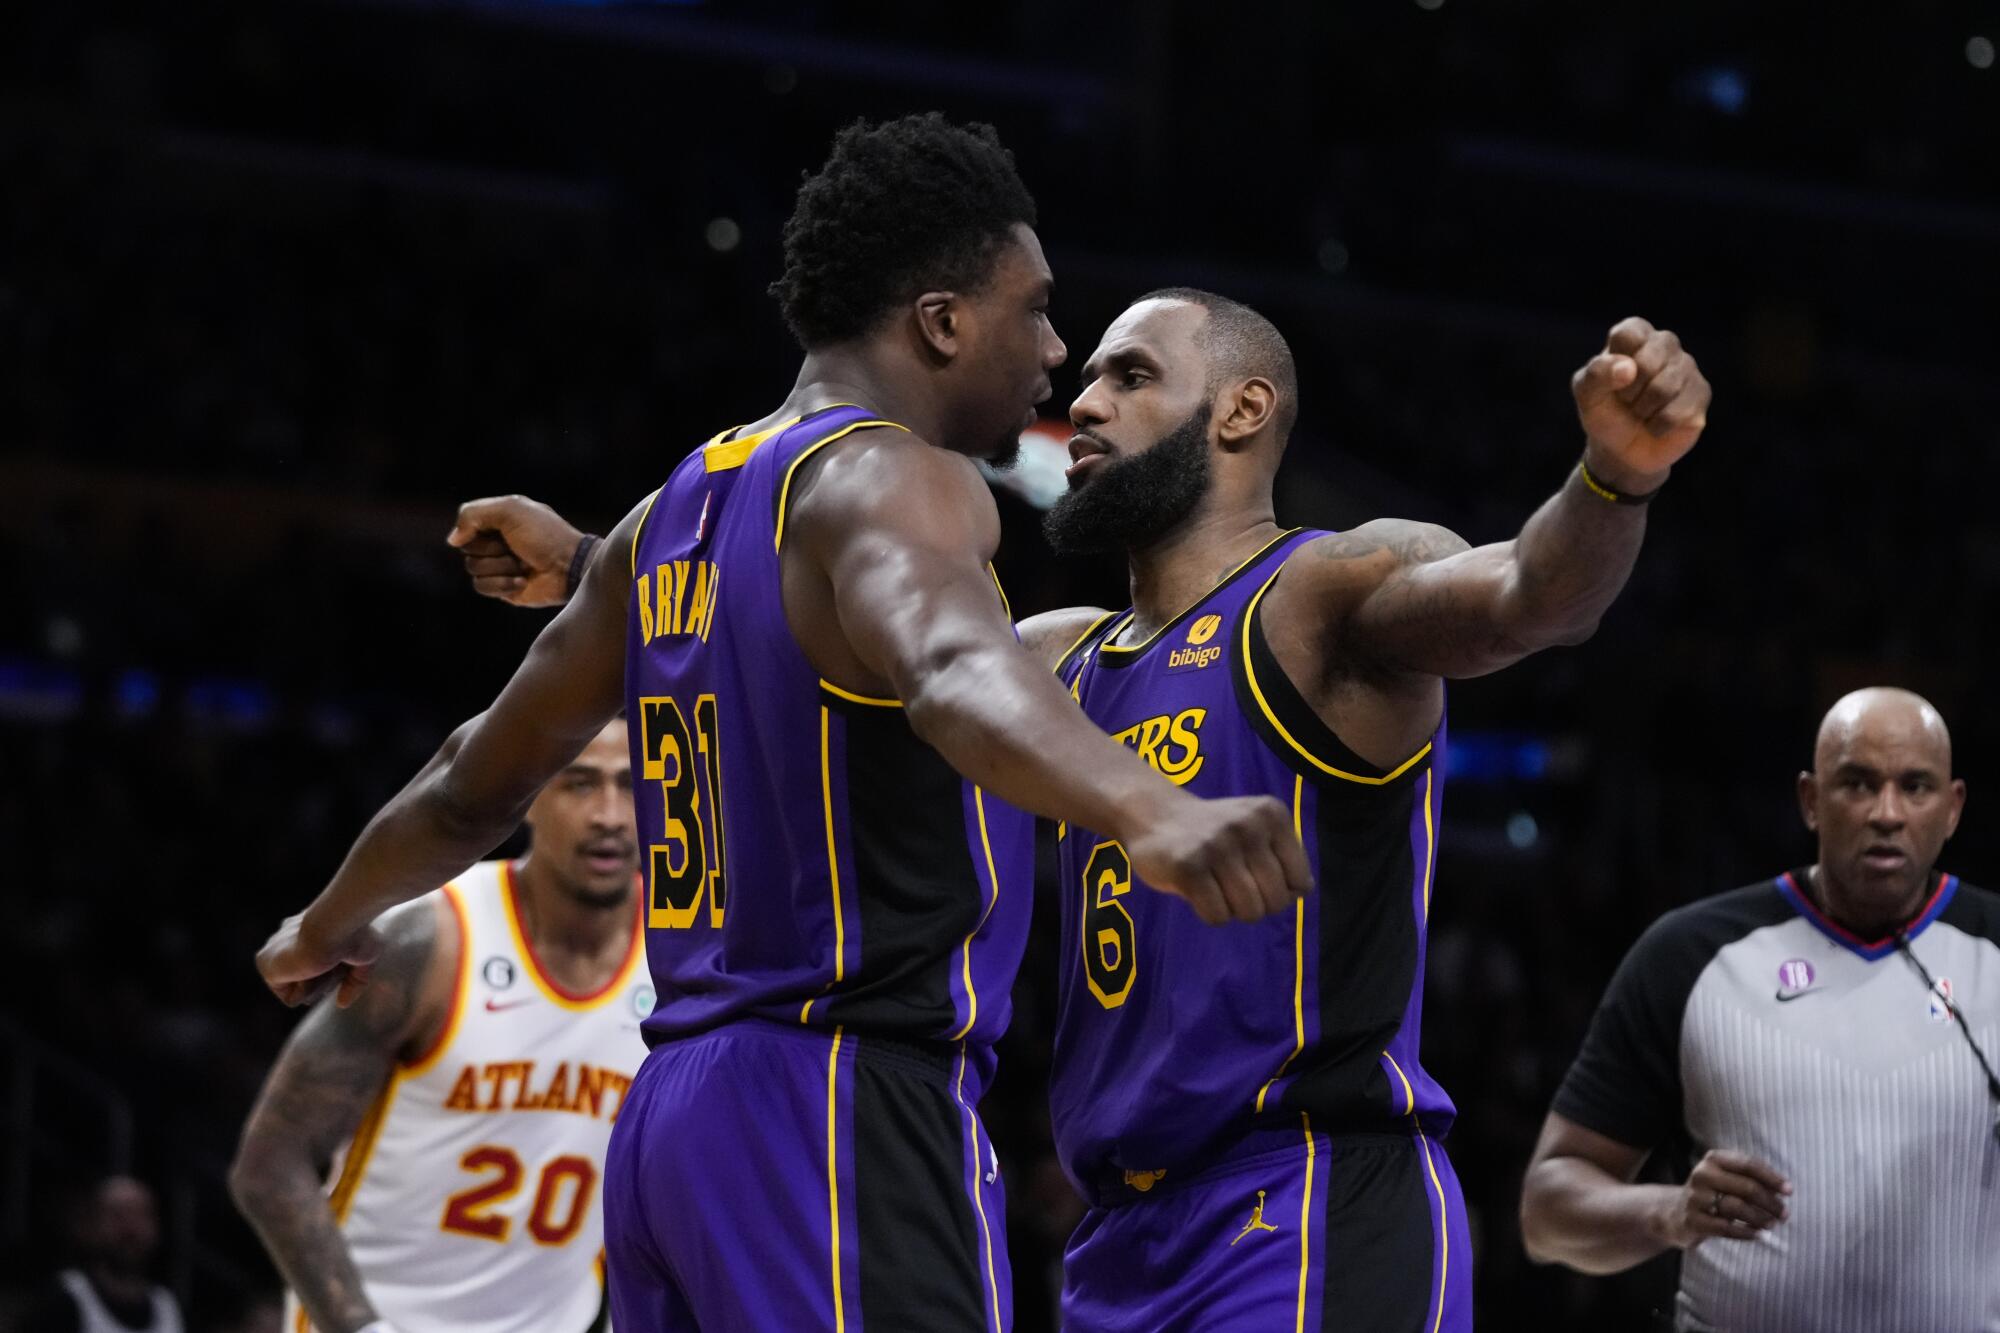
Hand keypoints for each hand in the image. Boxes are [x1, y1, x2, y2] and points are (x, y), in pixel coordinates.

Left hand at [257, 911, 385, 1008]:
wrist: (335, 924)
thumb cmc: (356, 932)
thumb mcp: (366, 957)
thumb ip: (355, 982)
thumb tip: (342, 1003)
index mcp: (306, 928)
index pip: (311, 960)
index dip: (330, 970)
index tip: (342, 958)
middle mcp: (286, 938)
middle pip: (307, 977)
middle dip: (324, 979)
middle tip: (334, 961)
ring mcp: (274, 951)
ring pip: (300, 987)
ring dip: (318, 983)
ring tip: (323, 963)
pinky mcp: (266, 965)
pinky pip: (291, 997)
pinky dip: (307, 990)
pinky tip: (310, 968)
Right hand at [447, 495, 588, 607]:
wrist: (569, 566)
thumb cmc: (545, 535)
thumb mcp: (511, 510)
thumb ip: (474, 514)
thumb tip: (453, 540)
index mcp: (499, 520)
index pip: (467, 523)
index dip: (477, 527)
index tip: (499, 528)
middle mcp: (497, 542)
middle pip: (467, 547)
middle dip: (491, 548)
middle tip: (516, 547)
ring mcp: (499, 566)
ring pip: (473, 568)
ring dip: (500, 566)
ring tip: (524, 564)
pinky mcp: (503, 588)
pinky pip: (481, 587)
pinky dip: (502, 583)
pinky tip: (523, 580)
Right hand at [1121, 794, 1312, 923]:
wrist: (1153, 814)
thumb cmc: (1212, 831)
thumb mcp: (1255, 829)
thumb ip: (1282, 857)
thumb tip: (1303, 891)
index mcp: (1272, 815)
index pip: (1300, 881)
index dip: (1280, 891)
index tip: (1256, 877)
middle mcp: (1248, 825)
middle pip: (1276, 901)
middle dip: (1257, 905)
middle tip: (1232, 886)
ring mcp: (1217, 845)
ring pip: (1249, 911)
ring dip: (1232, 910)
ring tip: (1215, 886)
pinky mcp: (1189, 866)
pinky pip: (1217, 916)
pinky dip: (1210, 913)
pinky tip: (1197, 891)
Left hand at [1571, 317, 1710, 491]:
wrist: (1623, 449)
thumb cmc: (1605, 412)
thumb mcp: (1587, 393)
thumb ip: (1596, 374)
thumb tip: (1628, 368)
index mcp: (1635, 335)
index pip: (1628, 334)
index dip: (1614, 366)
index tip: (1611, 381)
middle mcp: (1665, 344)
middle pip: (1648, 363)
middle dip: (1629, 392)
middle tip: (1626, 401)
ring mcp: (1687, 367)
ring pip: (1664, 388)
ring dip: (1643, 410)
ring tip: (1641, 412)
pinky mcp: (1701, 392)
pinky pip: (1679, 411)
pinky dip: (1658, 426)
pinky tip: (1656, 424)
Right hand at [1656, 1149, 1790, 1249]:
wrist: (1676, 1213)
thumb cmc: (1714, 1194)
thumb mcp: (1728, 1179)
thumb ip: (1753, 1180)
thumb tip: (1783, 1192)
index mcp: (1714, 1159)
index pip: (1748, 1164)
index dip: (1772, 1178)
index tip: (1789, 1191)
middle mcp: (1702, 1174)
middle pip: (1746, 1187)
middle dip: (1770, 1202)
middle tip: (1784, 1214)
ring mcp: (1695, 1198)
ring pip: (1737, 1207)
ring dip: (1760, 1217)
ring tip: (1772, 1224)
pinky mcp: (1693, 1220)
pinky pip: (1725, 1228)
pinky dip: (1746, 1232)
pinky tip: (1758, 1235)